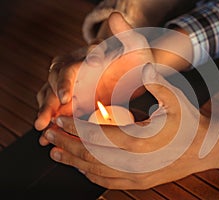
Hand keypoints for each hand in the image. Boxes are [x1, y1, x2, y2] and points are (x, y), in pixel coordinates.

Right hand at [35, 12, 152, 130]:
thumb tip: (114, 15)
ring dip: (46, 115)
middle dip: (48, 104)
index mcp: (84, 58)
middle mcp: (75, 73)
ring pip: (51, 100)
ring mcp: (74, 88)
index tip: (66, 98)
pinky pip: (62, 113)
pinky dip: (55, 124)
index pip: (68, 68)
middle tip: (45, 120)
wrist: (141, 73)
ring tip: (43, 131)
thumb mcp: (135, 44)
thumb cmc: (137, 58)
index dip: (63, 83)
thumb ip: (125, 32)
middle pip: (52, 86)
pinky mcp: (78, 102)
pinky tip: (48, 138)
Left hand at [42, 63, 218, 188]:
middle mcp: (134, 163)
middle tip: (47, 135)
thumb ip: (156, 82)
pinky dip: (89, 173)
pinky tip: (80, 167)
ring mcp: (136, 176)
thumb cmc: (190, 122)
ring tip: (54, 152)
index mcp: (139, 140)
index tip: (58, 119)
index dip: (74, 126)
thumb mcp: (176, 98)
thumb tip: (141, 66)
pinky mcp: (139, 183)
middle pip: (89, 155)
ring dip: (72, 161)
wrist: (205, 149)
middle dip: (65, 143)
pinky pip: (107, 181)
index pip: (95, 134)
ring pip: (94, 171)